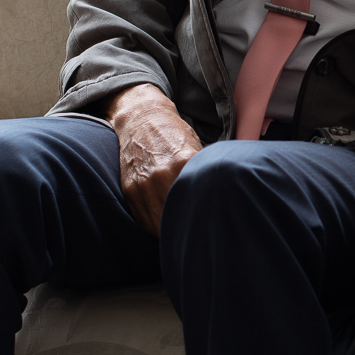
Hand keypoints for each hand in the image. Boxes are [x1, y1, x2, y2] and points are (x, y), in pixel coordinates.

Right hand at [109, 83, 202, 234]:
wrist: (142, 120)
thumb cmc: (175, 136)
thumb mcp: (197, 150)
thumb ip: (205, 175)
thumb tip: (224, 200)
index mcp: (184, 163)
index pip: (197, 204)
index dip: (204, 219)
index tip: (211, 226)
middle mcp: (161, 175)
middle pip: (178, 218)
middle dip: (188, 228)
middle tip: (198, 234)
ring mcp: (143, 184)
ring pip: (158, 225)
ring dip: (170, 232)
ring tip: (181, 233)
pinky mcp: (130, 190)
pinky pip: (143, 220)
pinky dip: (155, 227)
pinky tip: (165, 226)